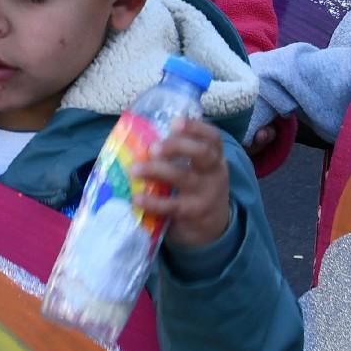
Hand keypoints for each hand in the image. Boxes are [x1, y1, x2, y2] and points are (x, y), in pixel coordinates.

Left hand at [135, 118, 233, 251]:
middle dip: (177, 146)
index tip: (175, 122)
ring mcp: (205, 194)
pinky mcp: (192, 213)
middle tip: (153, 148)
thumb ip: (183, 155)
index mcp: (215, 158)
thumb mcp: (201, 171)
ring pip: (183, 176)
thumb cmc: (198, 190)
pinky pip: (171, 205)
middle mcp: (214, 173)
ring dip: (156, 170)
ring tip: (135, 169)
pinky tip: (137, 197)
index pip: (213, 137)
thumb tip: (145, 137)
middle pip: (202, 152)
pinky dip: (152, 201)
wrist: (213, 229)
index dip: (196, 127)